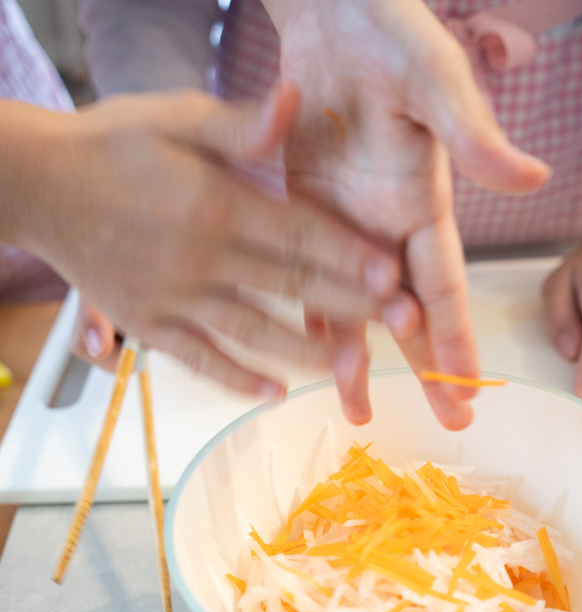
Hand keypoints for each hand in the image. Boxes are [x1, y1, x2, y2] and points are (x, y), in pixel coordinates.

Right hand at [4, 87, 405, 398]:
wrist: (36, 186)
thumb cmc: (106, 145)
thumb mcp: (172, 116)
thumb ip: (238, 124)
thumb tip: (296, 103)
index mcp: (212, 203)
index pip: (300, 234)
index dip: (352, 256)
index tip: (395, 276)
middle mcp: (199, 258)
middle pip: (290, 287)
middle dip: (351, 306)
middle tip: (398, 325)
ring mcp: (173, 298)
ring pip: (254, 332)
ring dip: (307, 352)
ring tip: (352, 366)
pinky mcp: (148, 324)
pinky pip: (200, 359)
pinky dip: (238, 378)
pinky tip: (275, 392)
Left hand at [264, 0, 549, 426]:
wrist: (330, 16)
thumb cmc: (390, 34)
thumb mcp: (434, 78)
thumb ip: (472, 133)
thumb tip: (531, 177)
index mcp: (424, 205)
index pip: (446, 288)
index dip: (458, 339)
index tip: (469, 388)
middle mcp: (387, 229)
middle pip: (411, 314)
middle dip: (428, 368)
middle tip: (448, 420)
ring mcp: (344, 229)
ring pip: (354, 311)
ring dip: (359, 360)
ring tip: (358, 411)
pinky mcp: (303, 218)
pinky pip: (305, 281)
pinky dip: (307, 320)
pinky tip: (303, 360)